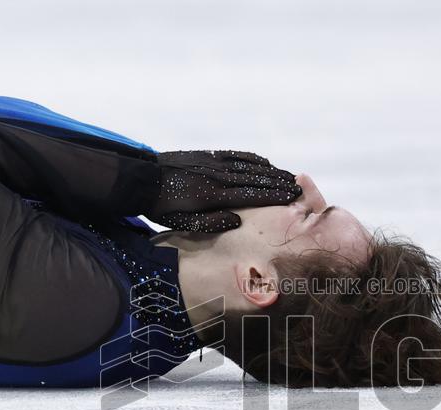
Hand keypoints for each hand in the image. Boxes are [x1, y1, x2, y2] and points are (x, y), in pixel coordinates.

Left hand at [146, 149, 302, 232]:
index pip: (251, 195)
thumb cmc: (163, 208)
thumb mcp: (184, 223)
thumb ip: (211, 223)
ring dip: (271, 171)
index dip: (274, 196)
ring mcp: (214, 163)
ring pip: (249, 166)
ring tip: (288, 176)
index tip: (292, 197)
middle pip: (255, 179)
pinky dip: (253, 158)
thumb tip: (237, 222)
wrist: (143, 180)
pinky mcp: (208, 155)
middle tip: (298, 187)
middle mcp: (218, 176)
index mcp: (214, 195)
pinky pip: (236, 155)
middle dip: (279, 183)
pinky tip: (265, 162)